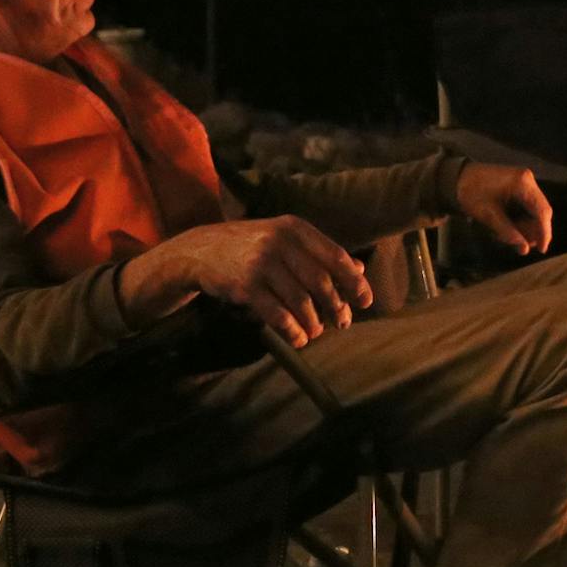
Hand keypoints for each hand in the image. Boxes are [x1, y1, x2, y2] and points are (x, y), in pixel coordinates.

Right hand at [126, 216, 373, 347]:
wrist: (200, 250)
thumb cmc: (252, 247)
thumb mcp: (285, 239)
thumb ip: (320, 253)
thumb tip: (359, 270)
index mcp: (295, 228)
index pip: (336, 257)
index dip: (355, 282)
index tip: (365, 302)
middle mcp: (280, 242)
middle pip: (321, 282)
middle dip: (337, 307)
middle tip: (343, 323)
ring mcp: (261, 263)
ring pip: (301, 301)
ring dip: (314, 323)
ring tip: (317, 332)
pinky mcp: (245, 286)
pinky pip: (277, 315)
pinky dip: (292, 331)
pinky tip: (298, 338)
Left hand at [456, 163, 552, 254]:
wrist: (456, 177)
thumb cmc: (470, 193)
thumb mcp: (488, 215)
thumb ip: (507, 232)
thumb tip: (524, 249)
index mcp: (522, 183)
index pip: (542, 211)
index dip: (544, 232)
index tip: (541, 249)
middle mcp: (528, 180)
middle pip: (541, 211)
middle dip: (534, 231)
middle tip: (522, 247)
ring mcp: (525, 182)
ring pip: (535, 210)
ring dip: (527, 226)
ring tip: (510, 237)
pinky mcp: (520, 186)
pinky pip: (528, 206)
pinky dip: (521, 219)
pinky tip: (509, 227)